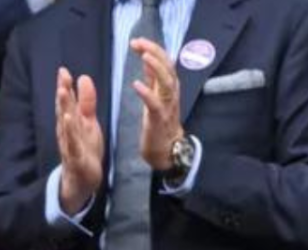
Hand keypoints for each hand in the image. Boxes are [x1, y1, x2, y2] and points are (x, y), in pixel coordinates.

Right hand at [55, 68, 104, 213]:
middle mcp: (67, 130)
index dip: (65, 85)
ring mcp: (70, 143)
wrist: (82, 178)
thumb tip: (84, 78)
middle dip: (63, 92)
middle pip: (64, 109)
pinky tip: (68, 120)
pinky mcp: (76, 156)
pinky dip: (69, 132)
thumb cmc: (84, 147)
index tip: (63, 70)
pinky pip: (72, 143)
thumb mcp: (88, 122)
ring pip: (66, 124)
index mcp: (71, 121)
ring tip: (62, 92)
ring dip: (63, 107)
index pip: (66, 101)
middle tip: (62, 75)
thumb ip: (86, 102)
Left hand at [131, 38, 184, 170]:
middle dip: (155, 53)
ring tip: (144, 56)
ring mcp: (167, 107)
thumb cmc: (160, 123)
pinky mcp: (159, 119)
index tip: (138, 41)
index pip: (165, 63)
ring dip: (157, 68)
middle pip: (169, 69)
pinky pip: (155, 104)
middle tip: (139, 43)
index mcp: (169, 88)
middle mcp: (171, 95)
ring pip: (167, 83)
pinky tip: (136, 84)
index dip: (153, 49)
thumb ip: (153, 78)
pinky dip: (147, 93)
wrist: (168, 151)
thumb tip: (149, 58)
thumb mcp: (157, 96)